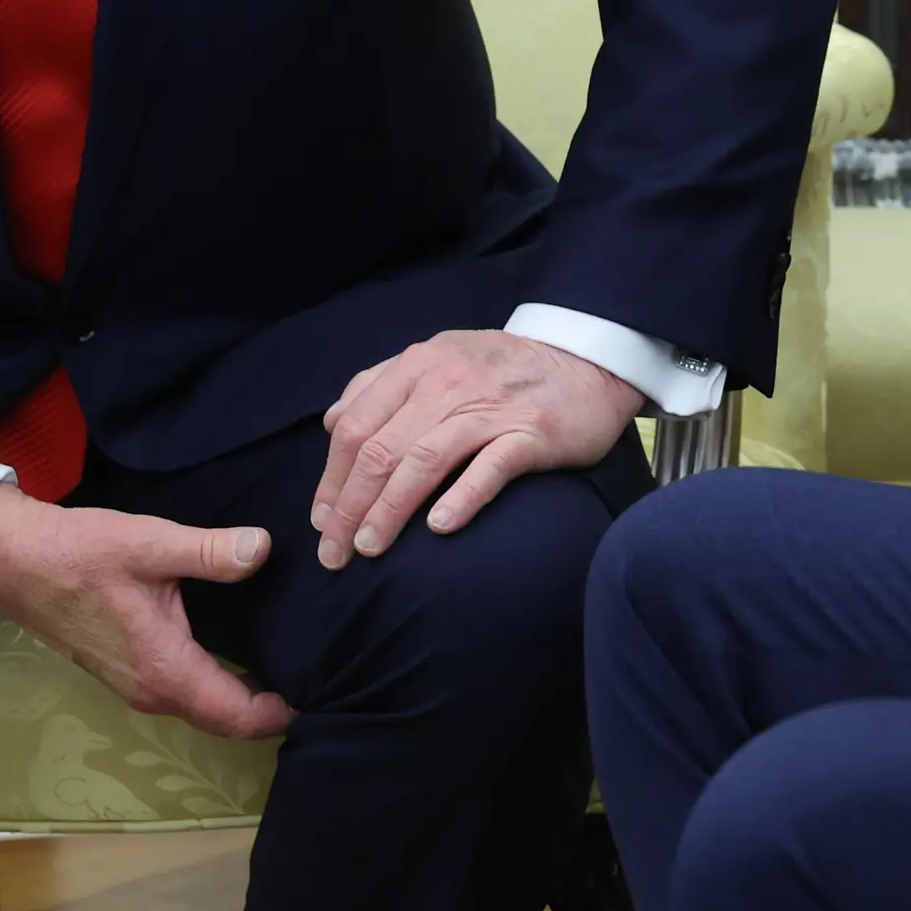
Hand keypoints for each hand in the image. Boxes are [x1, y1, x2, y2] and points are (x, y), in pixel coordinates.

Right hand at [0, 486, 297, 741]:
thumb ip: (211, 551)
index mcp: (164, 669)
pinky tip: (243, 656)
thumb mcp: (152, 543)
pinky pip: (184, 692)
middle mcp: (152, 690)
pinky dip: (218, 686)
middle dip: (269, 711)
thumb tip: (263, 549)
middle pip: (224, 719)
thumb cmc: (79, 554)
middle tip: (320, 679)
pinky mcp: (127, 670)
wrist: (15, 561)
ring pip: (203, 708)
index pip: (236, 715)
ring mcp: (136, 684)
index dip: (280, 714)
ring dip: (243, 699)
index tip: (323, 693)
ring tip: (291, 668)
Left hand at [312, 327, 644, 570]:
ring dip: (389, 509)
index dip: (331, 479)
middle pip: (381, 449)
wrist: (588, 360)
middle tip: (336, 553)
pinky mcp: (532, 432)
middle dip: (349, 507)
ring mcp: (490, 407)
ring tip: (371, 548)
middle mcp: (447, 382)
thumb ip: (383, 383)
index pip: (354, 425)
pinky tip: (439, 528)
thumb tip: (332, 421)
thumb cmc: (504, 368)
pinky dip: (461, 497)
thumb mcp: (438, 358)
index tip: (321, 522)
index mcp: (418, 365)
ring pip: (424, 460)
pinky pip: (490, 467)